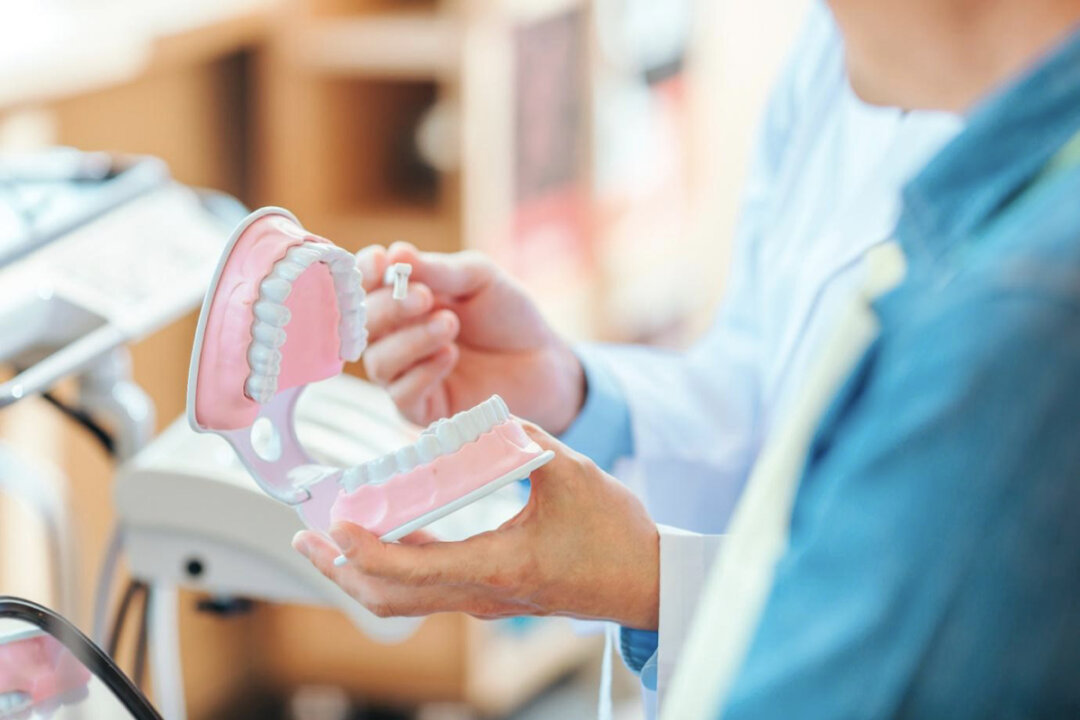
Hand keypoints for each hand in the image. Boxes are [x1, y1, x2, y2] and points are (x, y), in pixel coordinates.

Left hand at [292, 423, 660, 629]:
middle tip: (305, 540)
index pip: (412, 569)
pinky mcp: (489, 591)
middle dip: (340, 571)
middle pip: (391, 597)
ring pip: (404, 598)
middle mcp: (482, 592)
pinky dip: (392, 566)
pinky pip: (426, 587)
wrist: (644, 582)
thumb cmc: (616, 535)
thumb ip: (526, 438)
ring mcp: (484, 598)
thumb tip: (485, 415)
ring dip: (360, 572)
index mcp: (498, 565)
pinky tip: (382, 537)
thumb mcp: (573, 474)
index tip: (334, 525)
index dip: (365, 550)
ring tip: (327, 543)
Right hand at [355, 242, 584, 433]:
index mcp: (402, 299)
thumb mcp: (480, 279)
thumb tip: (396, 254)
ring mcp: (406, 374)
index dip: (365, 273)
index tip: (382, 262)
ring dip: (410, 341)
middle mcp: (395, 337)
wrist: (544, 360)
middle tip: (425, 298)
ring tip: (449, 324)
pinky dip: (421, 373)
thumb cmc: (508, 315)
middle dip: (389, 307)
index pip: (364, 286)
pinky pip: (401, 394)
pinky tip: (449, 356)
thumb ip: (440, 271)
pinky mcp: (423, 408)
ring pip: (378, 361)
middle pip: (363, 325)